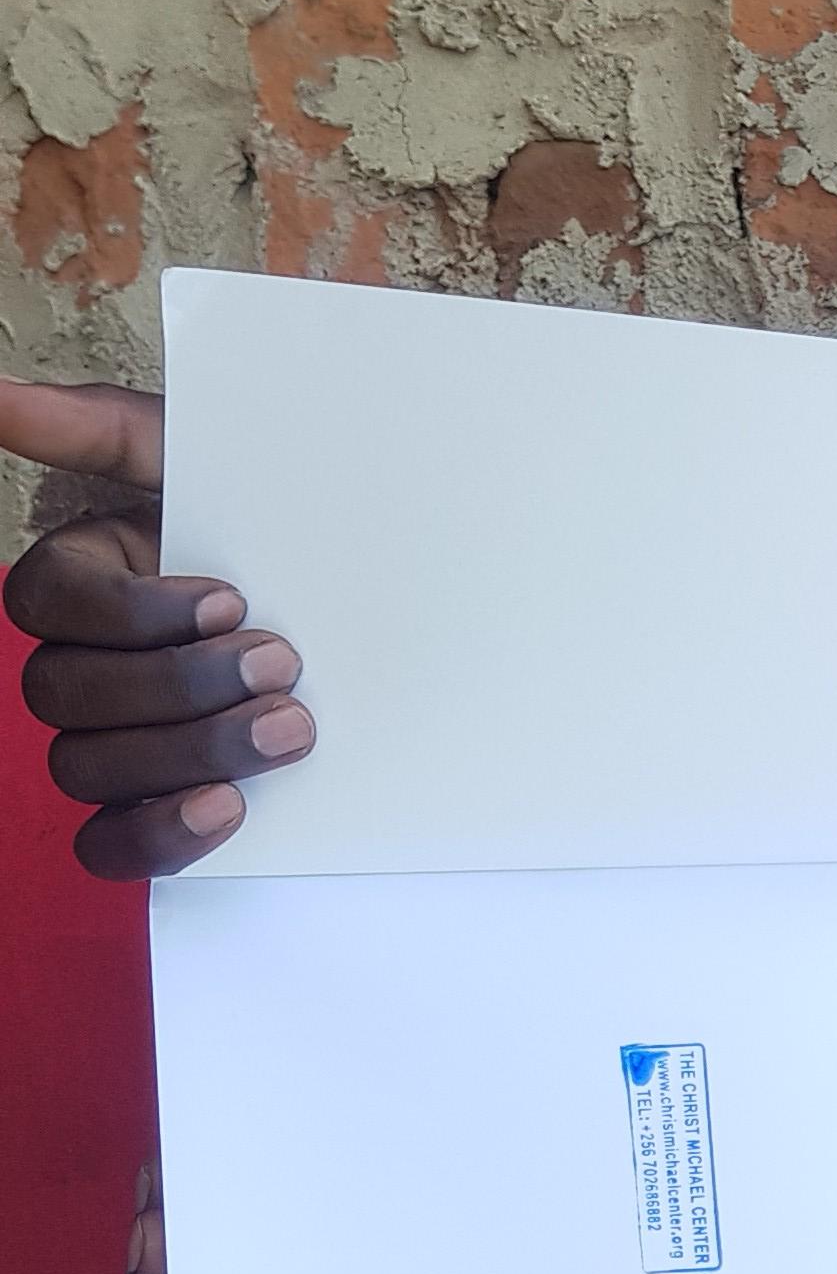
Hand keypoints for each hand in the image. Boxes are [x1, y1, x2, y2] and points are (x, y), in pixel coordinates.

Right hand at [0, 375, 314, 878]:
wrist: (354, 607)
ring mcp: (110, 745)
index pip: (46, 605)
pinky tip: (226, 809)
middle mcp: (79, 668)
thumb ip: (102, 428)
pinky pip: (111, 845)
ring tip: (290, 730)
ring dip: (191, 751)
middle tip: (283, 666)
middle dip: (180, 684)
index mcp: (77, 586)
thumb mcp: (201, 467)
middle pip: (66, 694)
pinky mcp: (151, 810)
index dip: (134, 612)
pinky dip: (157, 835)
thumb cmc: (267, 535)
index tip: (234, 600)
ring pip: (88, 767)